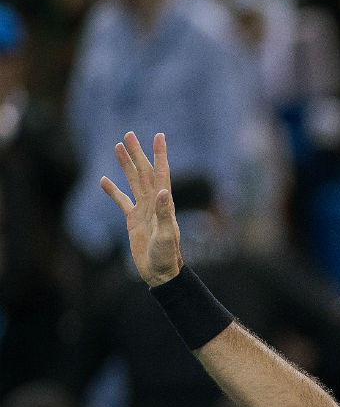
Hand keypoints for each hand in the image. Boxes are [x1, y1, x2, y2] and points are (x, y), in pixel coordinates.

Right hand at [99, 132, 183, 285]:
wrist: (160, 272)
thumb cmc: (167, 255)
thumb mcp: (167, 234)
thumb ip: (165, 213)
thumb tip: (161, 191)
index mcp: (164, 203)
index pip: (161, 173)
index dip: (160, 154)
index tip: (159, 136)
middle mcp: (154, 202)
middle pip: (144, 172)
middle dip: (138, 153)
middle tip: (129, 134)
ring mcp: (143, 210)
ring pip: (133, 182)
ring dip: (126, 165)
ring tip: (118, 147)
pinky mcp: (133, 220)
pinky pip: (122, 201)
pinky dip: (113, 191)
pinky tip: (104, 180)